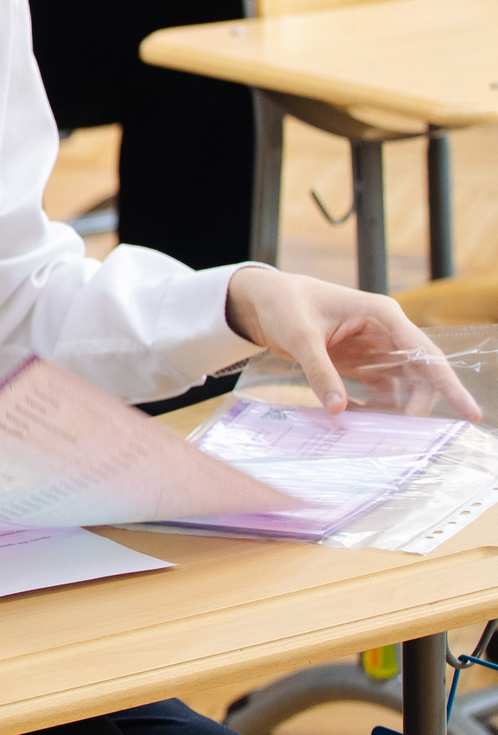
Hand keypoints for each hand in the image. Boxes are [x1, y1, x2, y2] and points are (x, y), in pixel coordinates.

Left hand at [225, 269, 479, 417]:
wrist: (265, 300)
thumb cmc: (285, 305)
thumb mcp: (300, 336)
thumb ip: (320, 371)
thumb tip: (339, 409)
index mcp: (382, 315)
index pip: (424, 352)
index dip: (449, 383)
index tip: (469, 412)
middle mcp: (387, 332)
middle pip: (420, 373)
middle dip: (421, 402)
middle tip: (409, 432)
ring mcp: (376, 348)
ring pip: (403, 385)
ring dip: (398, 408)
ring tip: (386, 433)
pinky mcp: (362, 362)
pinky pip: (381, 389)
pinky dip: (377, 407)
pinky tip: (365, 422)